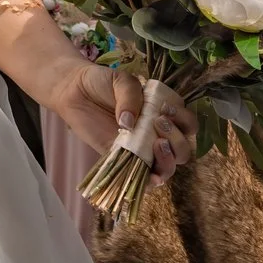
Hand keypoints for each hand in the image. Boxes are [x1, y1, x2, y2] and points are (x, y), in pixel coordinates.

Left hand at [50, 60, 193, 179]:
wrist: (74, 90)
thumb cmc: (102, 83)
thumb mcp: (121, 81)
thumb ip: (130, 96)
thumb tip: (129, 123)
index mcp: (164, 113)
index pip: (188, 124)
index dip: (184, 121)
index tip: (166, 110)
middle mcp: (157, 134)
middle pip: (182, 149)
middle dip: (177, 140)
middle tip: (158, 123)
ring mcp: (141, 149)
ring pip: (168, 167)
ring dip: (169, 160)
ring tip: (156, 145)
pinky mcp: (123, 161)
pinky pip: (143, 179)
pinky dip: (151, 182)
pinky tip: (151, 176)